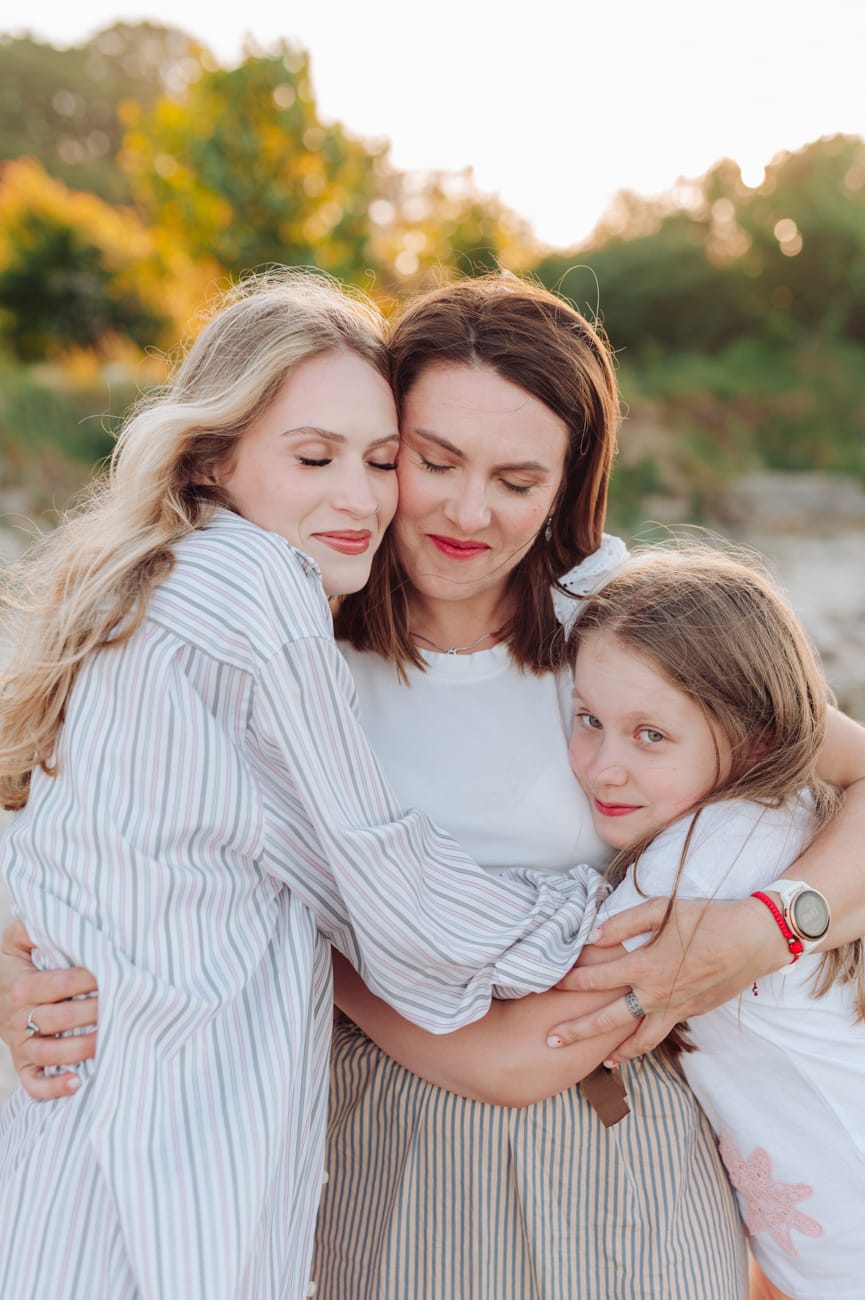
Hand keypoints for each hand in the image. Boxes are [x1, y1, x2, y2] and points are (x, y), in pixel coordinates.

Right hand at [0, 918, 97, 1099]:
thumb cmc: (18, 962)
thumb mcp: (17, 939)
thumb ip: (32, 926)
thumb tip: (50, 915)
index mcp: (19, 986)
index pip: (57, 984)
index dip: (86, 979)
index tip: (113, 972)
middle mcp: (16, 1018)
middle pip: (57, 1019)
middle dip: (93, 1012)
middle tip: (125, 1002)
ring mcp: (20, 1045)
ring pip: (50, 1054)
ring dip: (81, 1049)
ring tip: (112, 1040)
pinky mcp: (24, 1065)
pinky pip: (34, 1083)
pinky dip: (53, 1088)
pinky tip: (78, 1082)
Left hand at [547, 896, 787, 1060]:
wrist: (755, 939)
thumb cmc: (708, 918)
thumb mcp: (663, 909)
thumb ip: (625, 922)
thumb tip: (594, 935)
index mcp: (646, 966)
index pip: (596, 978)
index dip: (569, 981)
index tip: (549, 983)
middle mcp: (657, 994)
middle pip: (607, 1020)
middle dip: (577, 1031)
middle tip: (551, 1040)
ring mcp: (675, 1008)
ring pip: (639, 1040)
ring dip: (615, 1052)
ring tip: (598, 1062)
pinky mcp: (691, 1013)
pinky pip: (660, 1034)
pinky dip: (642, 1045)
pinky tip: (632, 1047)